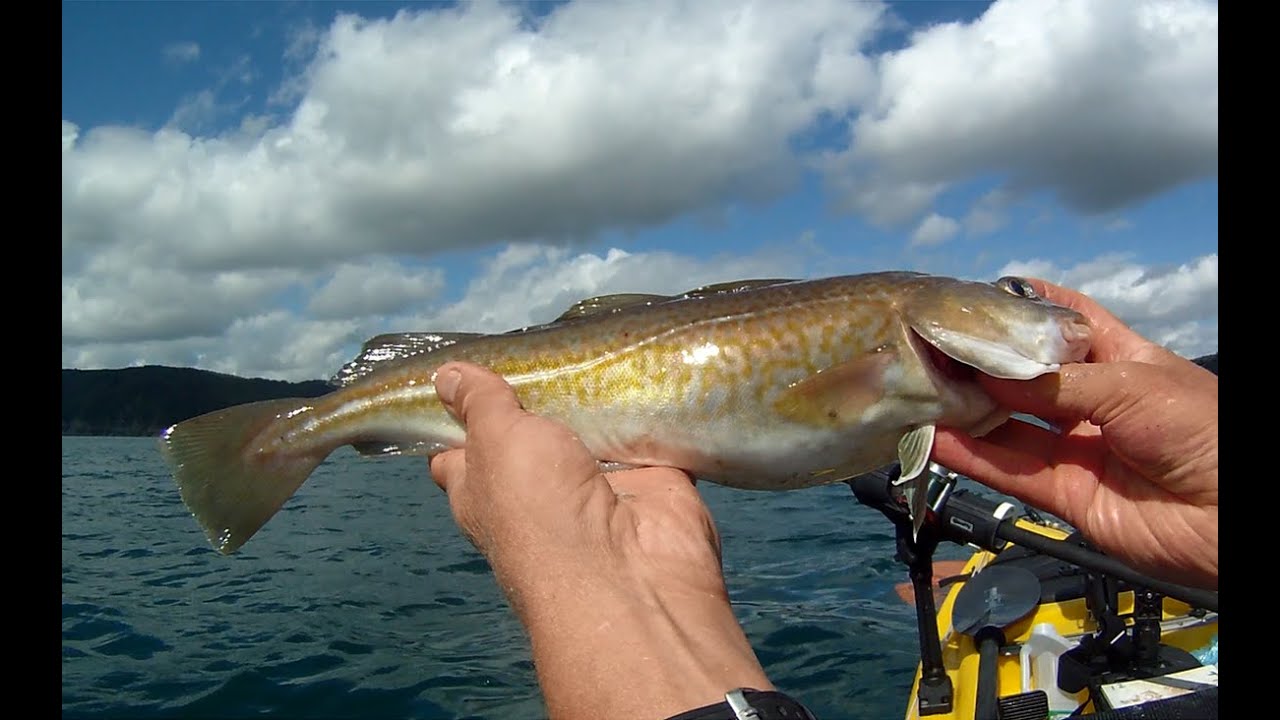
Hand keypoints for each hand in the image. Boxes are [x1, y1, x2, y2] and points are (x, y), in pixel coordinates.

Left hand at [429, 361, 771, 719]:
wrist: (628, 569)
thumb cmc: (539, 507)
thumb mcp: (496, 442)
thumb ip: (480, 404)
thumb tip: (446, 376)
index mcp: (484, 489)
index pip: (456, 450)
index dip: (455, 412)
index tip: (463, 367)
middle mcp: (535, 489)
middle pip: (526, 428)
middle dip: (534, 387)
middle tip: (540, 338)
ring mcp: (594, 485)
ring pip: (587, 425)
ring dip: (590, 389)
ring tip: (590, 336)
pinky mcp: (648, 478)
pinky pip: (645, 431)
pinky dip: (645, 404)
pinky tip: (641, 361)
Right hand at [932, 279, 1217, 589]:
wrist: (1234, 520)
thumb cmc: (1203, 433)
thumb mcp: (1130, 386)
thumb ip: (1056, 384)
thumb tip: (990, 377)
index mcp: (1120, 359)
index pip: (1063, 322)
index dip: (1022, 308)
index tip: (973, 300)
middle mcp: (1092, 400)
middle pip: (1025, 376)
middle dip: (981, 364)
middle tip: (931, 350)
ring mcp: (1077, 448)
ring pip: (1009, 425)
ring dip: (967, 412)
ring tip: (921, 392)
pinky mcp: (1066, 495)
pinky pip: (1009, 472)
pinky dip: (971, 458)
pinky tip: (934, 440)